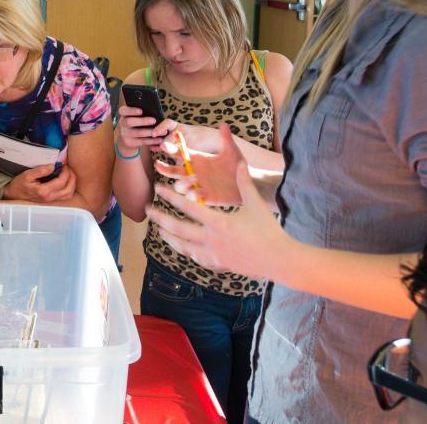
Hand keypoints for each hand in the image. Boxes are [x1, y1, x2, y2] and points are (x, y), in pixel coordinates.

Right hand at [3, 164, 76, 202]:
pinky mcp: (52, 200)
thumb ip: (40, 170)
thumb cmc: (20, 184)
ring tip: (69, 173)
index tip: (63, 164)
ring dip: (72, 183)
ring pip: (69, 194)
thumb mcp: (27, 175)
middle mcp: (50, 198)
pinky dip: (70, 187)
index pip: (61, 181)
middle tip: (68, 168)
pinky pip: (66, 196)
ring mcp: (52, 200)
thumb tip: (53, 166)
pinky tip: (67, 180)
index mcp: (44, 192)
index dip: (65, 171)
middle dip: (72, 177)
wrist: (14, 194)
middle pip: (69, 189)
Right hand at [114, 106, 177, 153]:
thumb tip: (154, 110)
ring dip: (150, 132)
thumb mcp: (133, 116)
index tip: (141, 111)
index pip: (123, 110)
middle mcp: (122, 124)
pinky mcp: (130, 142)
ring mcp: (125, 134)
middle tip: (154, 120)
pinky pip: (142, 141)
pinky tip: (159, 139)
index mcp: (123, 114)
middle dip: (142, 121)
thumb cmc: (135, 123)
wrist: (126, 138)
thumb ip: (141, 112)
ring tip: (162, 131)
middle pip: (129, 122)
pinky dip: (152, 141)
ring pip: (138, 133)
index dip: (131, 111)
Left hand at [146, 153, 290, 279]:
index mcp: (218, 223)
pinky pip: (197, 258)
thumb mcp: (256, 204)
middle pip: (178, 229)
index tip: (158, 189)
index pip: (187, 208)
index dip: (170, 197)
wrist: (279, 260)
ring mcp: (214, 255)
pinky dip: (188, 252)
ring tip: (160, 230)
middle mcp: (211, 240)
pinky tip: (184, 248)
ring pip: (184, 247)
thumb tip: (240, 162)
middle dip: (161, 218)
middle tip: (147, 210)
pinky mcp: (219, 265)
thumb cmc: (269, 231)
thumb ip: (244, 183)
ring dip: (170, 238)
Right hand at [155, 123, 242, 205]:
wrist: (248, 182)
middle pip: (174, 172)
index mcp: (198, 159)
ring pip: (180, 186)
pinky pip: (194, 198)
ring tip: (192, 179)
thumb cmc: (238, 165)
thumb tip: (223, 124)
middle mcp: (194, 173)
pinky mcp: (205, 197)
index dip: (171, 150)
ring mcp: (198, 186)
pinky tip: (197, 192)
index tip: (164, 145)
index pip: (180, 154)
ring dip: (181, 183)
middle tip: (159, 165)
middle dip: (165, 169)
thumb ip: (225, 138)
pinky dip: (193, 195)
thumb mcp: (231, 150)